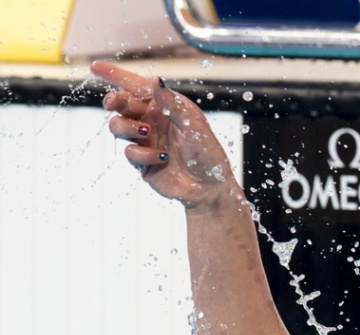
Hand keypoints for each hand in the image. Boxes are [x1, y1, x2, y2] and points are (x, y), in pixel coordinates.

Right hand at [91, 60, 238, 209]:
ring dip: (127, 127)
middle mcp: (152, 121)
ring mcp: (145, 141)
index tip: (95, 66)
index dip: (115, 75)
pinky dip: (143, 154)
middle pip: (121, 104)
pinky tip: (162, 158)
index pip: (137, 87)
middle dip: (114, 101)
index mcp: (165, 107)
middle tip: (114, 103)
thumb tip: (155, 80)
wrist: (208, 188)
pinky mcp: (141, 161)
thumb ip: (172, 104)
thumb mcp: (193, 125)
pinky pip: (129, 152)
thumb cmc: (207, 154)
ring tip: (145, 131)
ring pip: (118, 126)